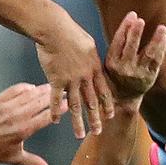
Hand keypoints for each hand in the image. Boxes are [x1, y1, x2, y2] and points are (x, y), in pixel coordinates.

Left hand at [0, 83, 63, 164]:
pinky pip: (16, 90)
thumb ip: (35, 163)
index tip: (68, 105)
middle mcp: (17, 116)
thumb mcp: (16, 158)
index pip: (46, 117)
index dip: (59, 110)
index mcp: (23, 130)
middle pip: (40, 102)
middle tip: (64, 92)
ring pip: (29, 94)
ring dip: (42, 90)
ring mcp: (7, 106)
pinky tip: (32, 88)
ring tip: (51, 87)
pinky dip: (26, 87)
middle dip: (53, 97)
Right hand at [35, 17, 114, 138]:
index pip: (104, 91)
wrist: (55, 30)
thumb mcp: (89, 43)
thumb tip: (93, 62)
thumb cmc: (71, 32)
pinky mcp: (56, 80)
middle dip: (95, 118)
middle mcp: (85, 77)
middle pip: (92, 102)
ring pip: (76, 105)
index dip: (107, 104)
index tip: (109, 115)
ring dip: (78, 122)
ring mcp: (71, 80)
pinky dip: (55, 111)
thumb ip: (92, 57)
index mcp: (95, 68)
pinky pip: (56, 99)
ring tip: (79, 135)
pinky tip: (55, 121)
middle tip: (98, 132)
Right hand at [104, 13, 165, 102]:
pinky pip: (157, 61)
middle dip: (136, 32)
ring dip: (155, 40)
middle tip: (141, 20)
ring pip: (148, 54)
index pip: (118, 42)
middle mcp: (124, 68)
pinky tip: (164, 38)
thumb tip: (131, 18)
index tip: (132, 14)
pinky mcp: (150, 77)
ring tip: (162, 28)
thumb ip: (117, 44)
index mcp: (111, 63)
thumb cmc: (115, 75)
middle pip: (131, 47)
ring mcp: (138, 73)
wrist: (123, 98)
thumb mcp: (109, 62)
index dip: (124, 27)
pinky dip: (161, 49)